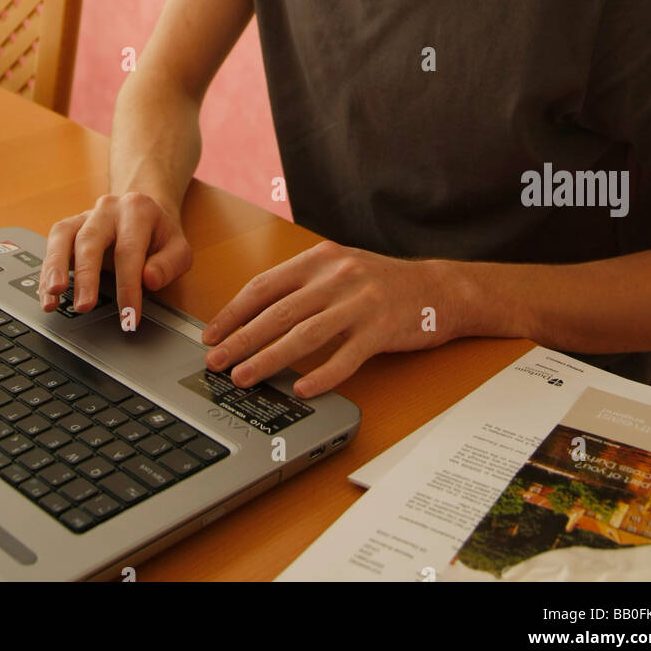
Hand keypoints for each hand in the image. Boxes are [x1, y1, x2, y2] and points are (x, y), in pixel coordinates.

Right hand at [40, 191, 192, 326]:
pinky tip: (47, 295)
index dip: (128, 285)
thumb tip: (148, 279)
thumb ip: (169, 265)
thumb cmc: (159, 236)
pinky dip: (46, 272)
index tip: (128, 315)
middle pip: (90, 239)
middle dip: (86, 276)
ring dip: (55, 267)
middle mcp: (108, 209)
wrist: (144, 211)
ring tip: (53, 295)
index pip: (129, 250)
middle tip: (84, 306)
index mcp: (138, 210)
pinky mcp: (69, 228)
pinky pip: (52, 245)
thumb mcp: (179, 249)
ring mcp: (85, 216)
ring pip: (63, 236)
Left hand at [201, 240, 463, 396]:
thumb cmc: (381, 282)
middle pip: (278, 313)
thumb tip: (253, 315)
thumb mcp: (338, 269)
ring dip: (269, 359)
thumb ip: (301, 285)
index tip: (212, 334)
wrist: (438, 287)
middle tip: (216, 361)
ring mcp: (361, 303)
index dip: (233, 312)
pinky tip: (301, 390)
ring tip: (245, 377)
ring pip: (304, 335)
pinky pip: (346, 358)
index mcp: (320, 260)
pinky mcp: (382, 329)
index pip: (264, 286)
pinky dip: (321, 376)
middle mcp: (337, 277)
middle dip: (241, 340)